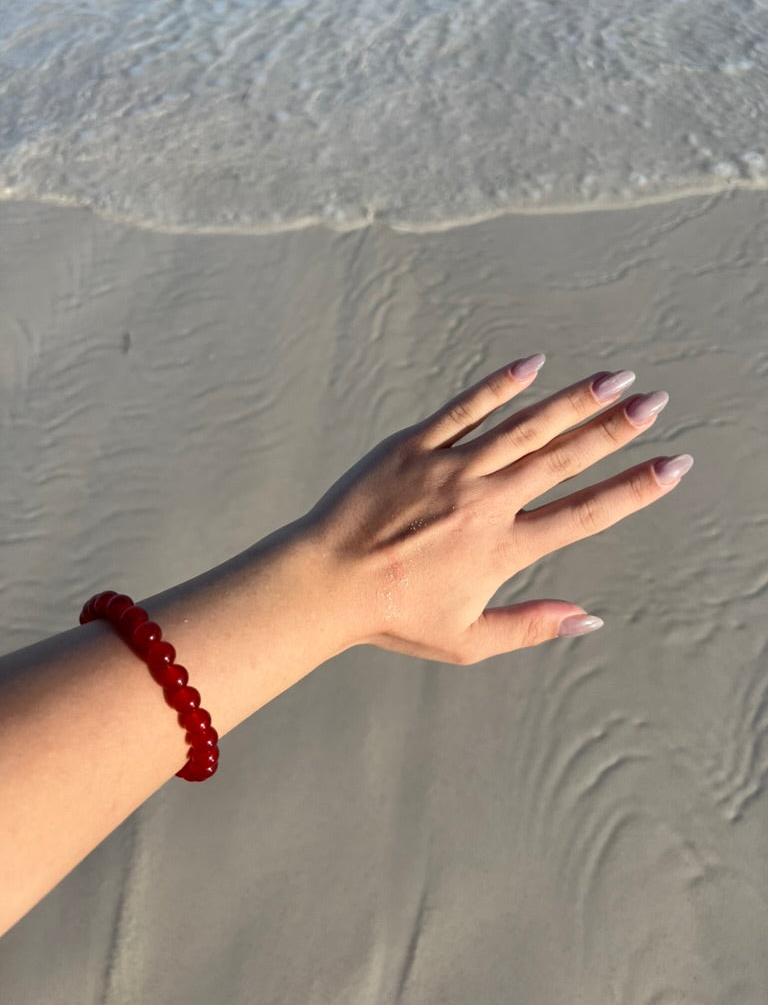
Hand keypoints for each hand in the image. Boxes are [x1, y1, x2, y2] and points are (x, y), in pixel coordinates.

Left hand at [302, 356, 692, 665]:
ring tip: (614, 379)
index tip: (673, 466)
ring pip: (524, 427)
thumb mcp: (467, 640)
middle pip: (564, 459)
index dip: (634, 489)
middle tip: (656, 402)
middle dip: (616, 429)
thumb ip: (531, 627)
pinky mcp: (414, 447)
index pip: (585, 513)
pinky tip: (533, 364)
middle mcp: (486, 502)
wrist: (325, 582)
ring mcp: (451, 469)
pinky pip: (463, 408)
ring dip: (573, 401)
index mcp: (503, 549)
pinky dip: (499, 386)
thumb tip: (591, 620)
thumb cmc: (394, 616)